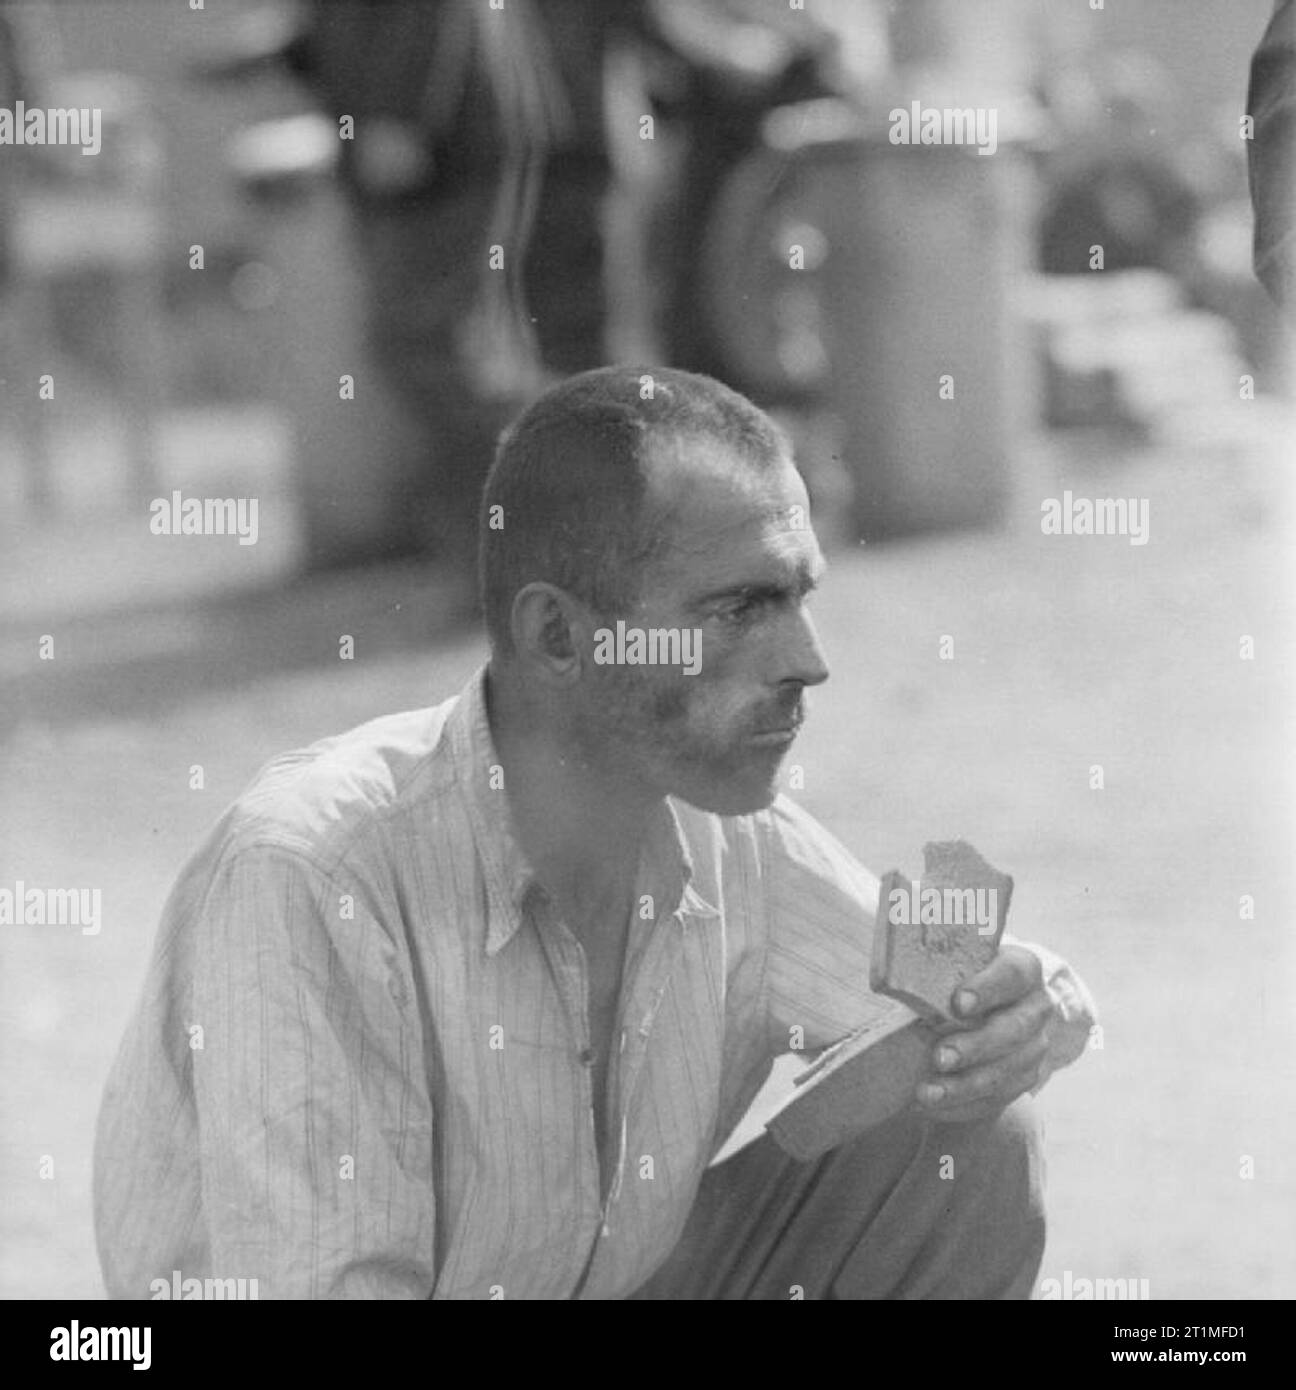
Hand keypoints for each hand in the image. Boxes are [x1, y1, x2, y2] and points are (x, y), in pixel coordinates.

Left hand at [914, 946, 1055, 1123]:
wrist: (995, 1003)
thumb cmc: (963, 972)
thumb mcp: (957, 956)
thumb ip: (937, 953)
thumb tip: (897, 935)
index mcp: (1023, 969)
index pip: (1012, 974)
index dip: (988, 987)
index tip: (958, 1002)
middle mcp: (1037, 1008)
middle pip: (1015, 1030)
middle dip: (976, 1046)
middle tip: (940, 1057)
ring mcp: (1035, 1048)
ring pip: (1007, 1072)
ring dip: (965, 1086)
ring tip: (926, 1093)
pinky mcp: (1024, 1079)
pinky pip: (997, 1099)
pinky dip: (962, 1105)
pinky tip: (931, 1106)